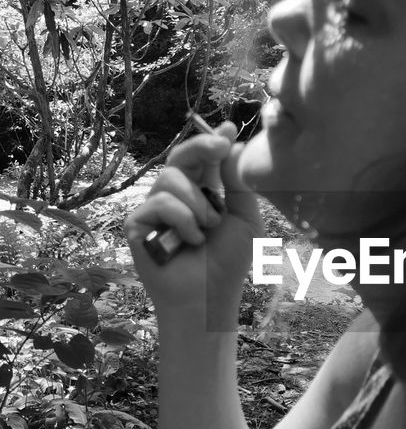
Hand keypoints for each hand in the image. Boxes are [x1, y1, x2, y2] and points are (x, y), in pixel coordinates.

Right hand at [124, 121, 264, 327]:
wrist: (209, 299)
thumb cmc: (228, 262)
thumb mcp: (244, 217)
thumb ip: (236, 181)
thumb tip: (234, 143)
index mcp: (203, 192)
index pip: (204, 158)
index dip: (214, 140)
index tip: (230, 130)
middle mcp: (177, 196)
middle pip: (181, 156)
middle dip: (201, 146)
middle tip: (220, 146)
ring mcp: (155, 209)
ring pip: (170, 178)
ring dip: (197, 203)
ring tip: (207, 230)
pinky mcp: (137, 224)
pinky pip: (159, 203)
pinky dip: (181, 220)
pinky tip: (189, 242)